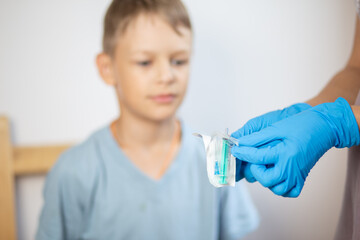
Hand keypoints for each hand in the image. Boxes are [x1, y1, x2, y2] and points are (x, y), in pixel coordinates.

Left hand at [232, 98, 359, 196]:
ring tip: (266, 166)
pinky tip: (276, 175)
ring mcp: (298, 175)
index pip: (257, 157)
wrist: (324, 127)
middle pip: (266, 179)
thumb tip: (240, 142)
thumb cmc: (301, 124)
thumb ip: (257, 137)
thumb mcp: (277, 128)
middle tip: (255, 159)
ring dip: (266, 179)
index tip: (235, 149)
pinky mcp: (302, 178)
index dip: (242, 152)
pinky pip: (289, 191)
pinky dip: (280, 187)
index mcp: (285, 154)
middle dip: (255, 170)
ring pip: (276, 188)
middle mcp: (291, 168)